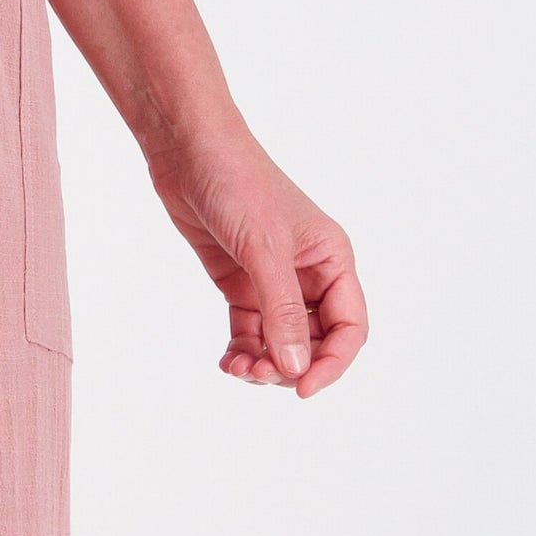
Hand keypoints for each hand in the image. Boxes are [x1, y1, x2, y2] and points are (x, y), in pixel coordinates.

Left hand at [145, 124, 367, 396]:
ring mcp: (271, 278)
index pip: (349, 327)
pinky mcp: (238, 280)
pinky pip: (251, 329)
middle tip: (257, 374)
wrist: (187, 148)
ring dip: (264, 362)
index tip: (301, 387)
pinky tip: (227, 361)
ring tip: (237, 368)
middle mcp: (308, 273)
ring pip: (280, 340)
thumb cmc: (237, 182)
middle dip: (290, 365)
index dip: (332, 363)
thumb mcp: (263, 248)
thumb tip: (295, 368)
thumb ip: (281, 310)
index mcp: (332, 260)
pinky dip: (242, 349)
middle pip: (314, 341)